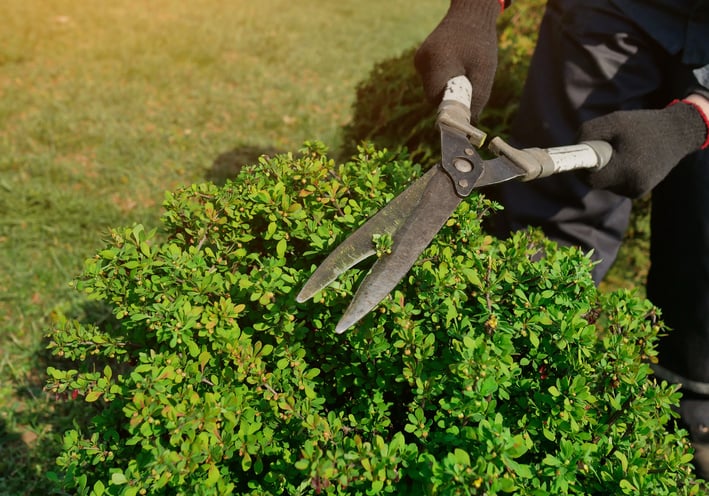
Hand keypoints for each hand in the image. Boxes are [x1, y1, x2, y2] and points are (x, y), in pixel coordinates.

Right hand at [414, 0, 500, 118]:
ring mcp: (419, 60)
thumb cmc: (480, 44)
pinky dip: (443, 79)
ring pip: (431, 88)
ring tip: (463, 71)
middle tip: (468, 87)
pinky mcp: (419, 59)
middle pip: (432, 95)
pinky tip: (454, 66)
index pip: (436, 99)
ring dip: (447, 88)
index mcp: (438, 62)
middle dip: (450, 98)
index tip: (463, 111)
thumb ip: (477, 98)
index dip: (450, 108)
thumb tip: (469, 124)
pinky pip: (430, 79)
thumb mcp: (485, 72)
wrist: (470, 15)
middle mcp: (423, 61)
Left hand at [578, 98, 708, 197]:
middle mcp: (632, 186)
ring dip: (606, 170)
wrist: (677, 134)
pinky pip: (616, 184)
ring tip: (622, 151)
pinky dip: (616, 173)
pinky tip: (629, 160)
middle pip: (597, 183)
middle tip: (603, 149)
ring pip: (606, 184)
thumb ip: (588, 133)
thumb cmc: (642, 125)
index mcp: (627, 169)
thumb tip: (572, 149)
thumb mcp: (614, 121)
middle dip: (595, 168)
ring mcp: (637, 191)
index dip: (582, 168)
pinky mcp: (639, 192)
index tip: (579, 158)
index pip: (590, 179)